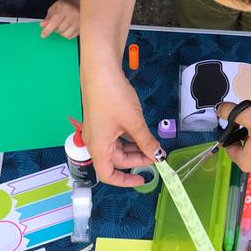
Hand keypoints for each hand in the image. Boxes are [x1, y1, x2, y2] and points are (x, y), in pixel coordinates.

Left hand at [41, 0, 79, 38]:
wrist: (77, 3)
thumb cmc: (64, 6)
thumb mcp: (54, 8)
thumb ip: (48, 17)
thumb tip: (42, 25)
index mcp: (65, 9)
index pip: (55, 21)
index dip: (48, 29)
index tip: (43, 35)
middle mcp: (73, 15)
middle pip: (60, 29)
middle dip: (55, 29)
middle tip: (55, 24)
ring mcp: (79, 22)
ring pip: (66, 34)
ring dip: (61, 33)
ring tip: (62, 26)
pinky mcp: (81, 28)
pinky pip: (71, 36)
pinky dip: (66, 35)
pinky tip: (67, 28)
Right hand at [82, 69, 159, 186]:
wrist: (100, 69)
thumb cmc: (113, 97)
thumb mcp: (134, 122)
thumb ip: (146, 141)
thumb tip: (157, 155)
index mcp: (98, 147)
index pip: (108, 175)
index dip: (126, 181)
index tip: (143, 179)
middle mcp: (94, 141)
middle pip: (116, 160)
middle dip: (136, 160)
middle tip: (156, 154)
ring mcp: (97, 129)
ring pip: (117, 147)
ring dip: (134, 148)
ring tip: (152, 145)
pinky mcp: (101, 119)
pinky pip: (115, 136)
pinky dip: (129, 138)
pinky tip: (142, 134)